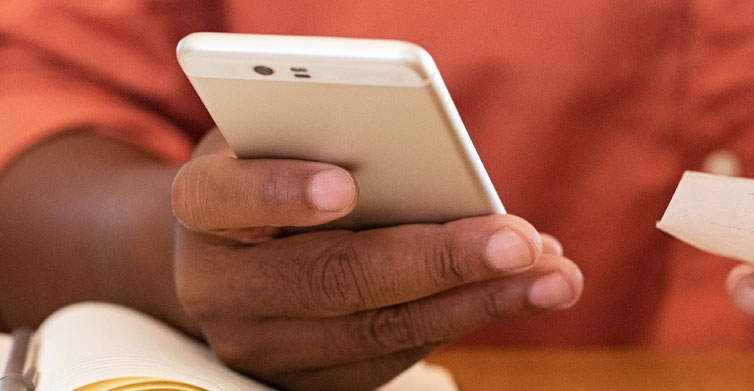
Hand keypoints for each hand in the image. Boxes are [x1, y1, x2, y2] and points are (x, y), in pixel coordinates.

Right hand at [171, 132, 584, 389]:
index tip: (343, 187)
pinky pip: (393, 357)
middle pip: (330, 278)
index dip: (280, 193)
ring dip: (477, 302)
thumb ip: (330, 138)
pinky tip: (524, 291)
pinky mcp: (305, 385)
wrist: (229, 256)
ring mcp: (260, 347)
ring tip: (552, 274)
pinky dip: (465, 320)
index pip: (225, 199)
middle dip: (436, 261)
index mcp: (201, 208)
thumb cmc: (274, 170)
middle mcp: (218, 288)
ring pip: (376, 331)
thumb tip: (436, 166)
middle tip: (516, 241)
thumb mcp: (283, 136)